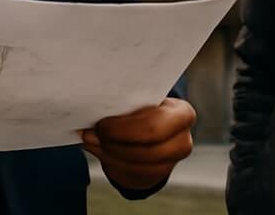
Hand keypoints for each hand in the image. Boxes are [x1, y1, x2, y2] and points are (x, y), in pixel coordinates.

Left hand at [81, 98, 195, 191]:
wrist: (155, 131)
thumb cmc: (145, 108)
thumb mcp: (141, 100)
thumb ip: (126, 104)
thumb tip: (94, 112)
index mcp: (183, 113)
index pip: (153, 125)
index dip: (123, 128)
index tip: (101, 123)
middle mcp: (183, 140)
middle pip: (145, 150)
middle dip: (114, 143)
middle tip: (92, 134)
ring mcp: (173, 161)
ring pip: (136, 164)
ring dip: (109, 153)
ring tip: (91, 140)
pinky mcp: (159, 175)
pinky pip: (132, 173)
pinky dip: (111, 161)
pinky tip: (99, 149)